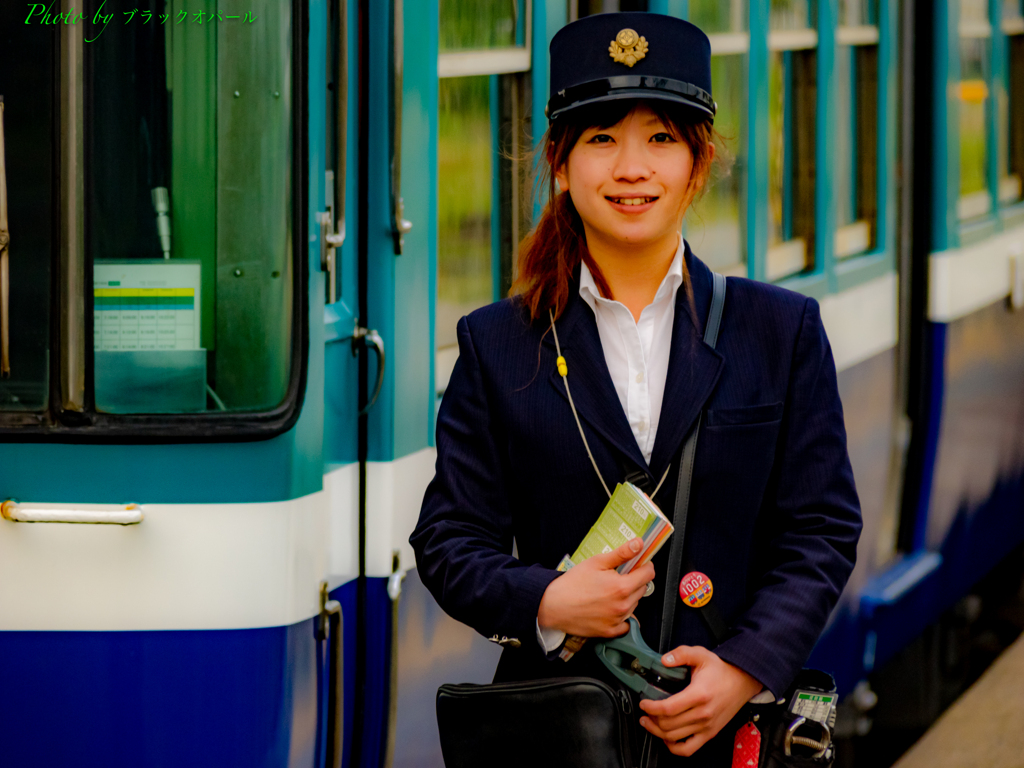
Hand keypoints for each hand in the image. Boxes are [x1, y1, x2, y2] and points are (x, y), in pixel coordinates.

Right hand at [537, 538, 654, 638]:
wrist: (553, 605)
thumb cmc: (572, 583)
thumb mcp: (597, 562)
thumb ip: (621, 553)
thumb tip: (639, 544)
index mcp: (621, 587)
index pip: (648, 574)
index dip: (645, 566)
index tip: (639, 564)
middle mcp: (622, 606)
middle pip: (642, 589)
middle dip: (634, 581)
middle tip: (617, 577)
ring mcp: (617, 621)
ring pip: (634, 605)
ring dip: (628, 597)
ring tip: (608, 592)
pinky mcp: (610, 632)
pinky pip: (626, 623)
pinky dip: (622, 616)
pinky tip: (609, 608)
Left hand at [637, 646, 762, 756]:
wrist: (742, 682)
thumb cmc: (721, 670)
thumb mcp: (701, 654)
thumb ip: (681, 654)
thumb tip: (664, 660)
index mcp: (699, 694)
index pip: (669, 708)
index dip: (651, 707)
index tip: (643, 703)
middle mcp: (703, 714)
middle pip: (669, 725)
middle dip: (651, 719)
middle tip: (644, 712)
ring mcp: (707, 726)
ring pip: (675, 738)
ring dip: (657, 732)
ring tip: (649, 723)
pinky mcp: (710, 733)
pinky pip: (689, 749)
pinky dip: (674, 747)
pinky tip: (666, 738)